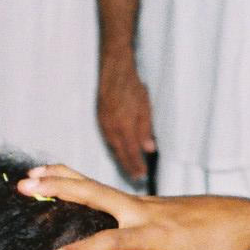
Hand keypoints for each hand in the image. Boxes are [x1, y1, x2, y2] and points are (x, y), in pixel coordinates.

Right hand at [15, 165, 249, 249]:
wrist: (241, 218)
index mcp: (155, 235)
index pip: (113, 242)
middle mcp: (144, 212)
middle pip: (96, 196)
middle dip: (61, 191)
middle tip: (26, 187)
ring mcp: (141, 201)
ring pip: (95, 185)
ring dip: (62, 179)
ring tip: (28, 177)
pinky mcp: (140, 199)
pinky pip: (103, 188)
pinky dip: (76, 180)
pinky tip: (53, 175)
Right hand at [97, 54, 156, 182]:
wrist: (114, 70)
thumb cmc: (132, 87)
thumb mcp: (145, 108)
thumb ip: (146, 130)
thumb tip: (149, 149)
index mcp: (124, 126)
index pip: (131, 152)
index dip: (136, 165)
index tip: (142, 176)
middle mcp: (112, 128)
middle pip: (121, 153)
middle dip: (129, 167)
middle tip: (136, 178)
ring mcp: (104, 124)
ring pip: (114, 147)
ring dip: (122, 159)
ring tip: (130, 168)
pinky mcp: (101, 118)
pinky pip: (108, 138)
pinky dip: (115, 148)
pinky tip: (120, 151)